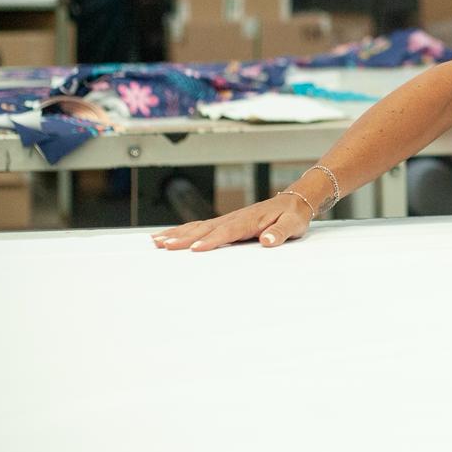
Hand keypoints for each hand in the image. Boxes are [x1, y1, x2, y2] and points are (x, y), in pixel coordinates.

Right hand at [151, 193, 312, 251]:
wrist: (294, 201)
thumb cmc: (293, 215)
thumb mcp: (293, 225)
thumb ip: (280, 232)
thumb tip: (268, 240)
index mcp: (248, 220)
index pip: (226, 231)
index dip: (211, 240)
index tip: (195, 249)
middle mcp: (234, 218)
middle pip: (204, 229)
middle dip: (183, 238)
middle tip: (163, 246)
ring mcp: (227, 219)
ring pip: (198, 227)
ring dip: (177, 234)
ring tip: (156, 241)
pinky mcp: (225, 223)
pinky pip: (200, 227)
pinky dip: (183, 231)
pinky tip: (168, 236)